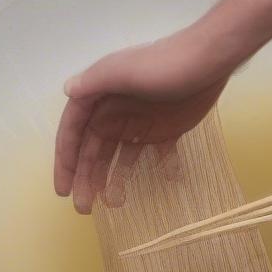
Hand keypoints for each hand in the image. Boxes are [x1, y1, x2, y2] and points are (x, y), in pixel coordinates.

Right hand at [54, 31, 229, 213]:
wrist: (207, 63)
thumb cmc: (162, 65)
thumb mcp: (122, 71)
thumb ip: (94, 83)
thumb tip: (67, 91)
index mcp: (99, 96)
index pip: (74, 133)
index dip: (66, 162)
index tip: (63, 190)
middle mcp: (115, 111)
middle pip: (94, 151)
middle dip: (86, 179)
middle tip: (84, 209)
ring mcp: (140, 122)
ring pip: (120, 156)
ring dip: (113, 179)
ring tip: (112, 204)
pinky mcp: (166, 130)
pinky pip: (155, 155)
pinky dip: (155, 169)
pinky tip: (160, 184)